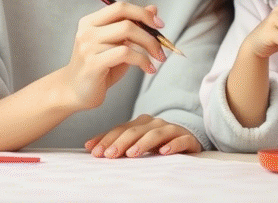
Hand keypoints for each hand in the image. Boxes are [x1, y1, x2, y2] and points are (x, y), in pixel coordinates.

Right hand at [61, 2, 167, 110]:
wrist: (73, 92)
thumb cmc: (98, 68)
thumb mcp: (117, 44)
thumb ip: (133, 26)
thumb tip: (153, 9)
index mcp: (91, 21)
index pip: (120, 7)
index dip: (143, 13)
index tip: (159, 24)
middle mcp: (87, 31)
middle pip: (126, 21)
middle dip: (150, 34)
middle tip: (162, 47)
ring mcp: (88, 46)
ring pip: (128, 36)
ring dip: (149, 47)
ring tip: (158, 59)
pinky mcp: (93, 63)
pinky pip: (125, 54)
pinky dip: (142, 60)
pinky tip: (149, 68)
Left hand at [85, 114, 201, 157]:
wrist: (188, 142)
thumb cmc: (157, 145)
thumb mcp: (136, 143)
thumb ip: (116, 143)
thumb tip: (89, 147)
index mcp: (141, 123)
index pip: (121, 129)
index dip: (107, 139)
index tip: (94, 152)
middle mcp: (155, 123)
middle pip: (136, 131)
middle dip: (121, 142)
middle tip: (109, 155)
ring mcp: (172, 129)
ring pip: (156, 134)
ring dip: (143, 143)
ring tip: (132, 154)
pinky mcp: (187, 138)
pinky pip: (180, 140)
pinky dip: (173, 145)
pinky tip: (164, 152)